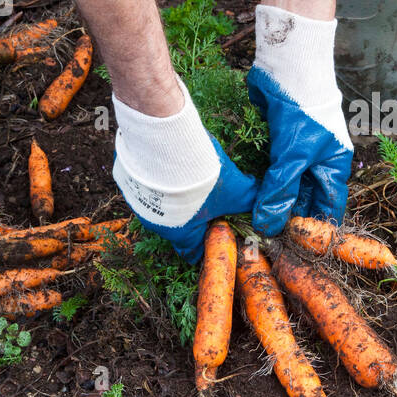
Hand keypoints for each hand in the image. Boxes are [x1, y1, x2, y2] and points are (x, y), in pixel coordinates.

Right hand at [114, 135, 256, 263]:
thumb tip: (267, 208)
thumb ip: (250, 200)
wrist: (165, 144)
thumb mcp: (234, 190)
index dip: (207, 246)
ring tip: (192, 177)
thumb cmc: (200, 176)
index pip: (192, 252)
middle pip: (178, 227)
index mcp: (180, 234)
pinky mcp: (130, 181)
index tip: (217, 234)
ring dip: (176, 197)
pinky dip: (159, 179)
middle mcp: (155, 225)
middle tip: (210, 201)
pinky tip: (172, 163)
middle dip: (194, 217)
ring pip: (162, 206)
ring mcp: (138, 202)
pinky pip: (147, 185)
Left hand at [246, 67, 352, 236]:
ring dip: (271, 203)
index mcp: (333, 168)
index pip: (327, 208)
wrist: (288, 67)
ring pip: (285, 187)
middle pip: (304, 200)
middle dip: (287, 218)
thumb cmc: (304, 110)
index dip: (313, 230)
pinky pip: (270, 172)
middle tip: (266, 239)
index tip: (292, 248)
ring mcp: (297, 153)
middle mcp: (318, 163)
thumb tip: (268, 225)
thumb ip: (280, 191)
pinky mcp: (278, 143)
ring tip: (252, 225)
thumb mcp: (293, 157)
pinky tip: (247, 200)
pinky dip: (261, 186)